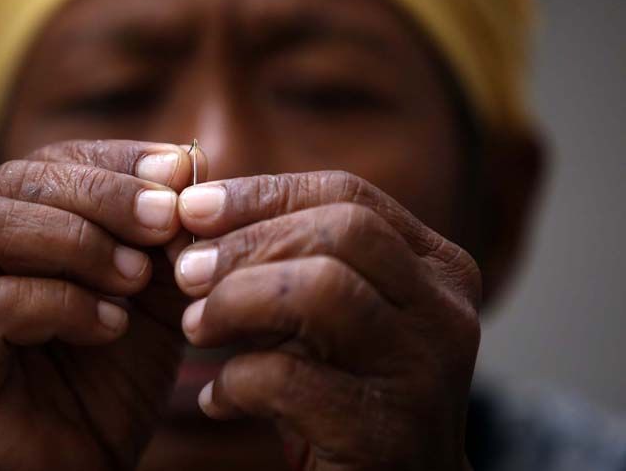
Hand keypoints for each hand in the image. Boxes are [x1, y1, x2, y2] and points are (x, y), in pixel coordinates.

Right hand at [0, 140, 204, 470]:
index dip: (116, 160)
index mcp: (8, 228)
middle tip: (165, 218)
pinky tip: (110, 327)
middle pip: (16, 182)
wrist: (80, 468)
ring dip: (77, 242)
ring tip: (135, 276)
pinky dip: (61, 304)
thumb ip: (166, 239)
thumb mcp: (155, 297)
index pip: (52, 162)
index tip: (179, 170)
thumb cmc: (111, 378)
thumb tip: (190, 167)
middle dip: (102, 195)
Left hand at [173, 171, 479, 470]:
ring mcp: (424, 371)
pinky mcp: (388, 434)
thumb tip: (192, 211)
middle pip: (344, 229)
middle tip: (185, 270)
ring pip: (324, 289)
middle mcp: (443, 310)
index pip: (348, 195)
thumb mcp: (323, 316)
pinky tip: (218, 400)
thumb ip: (282, 261)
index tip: (192, 206)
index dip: (263, 193)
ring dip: (238, 300)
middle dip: (248, 240)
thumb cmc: (343, 392)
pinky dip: (237, 382)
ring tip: (195, 327)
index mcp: (435, 266)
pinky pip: (293, 379)